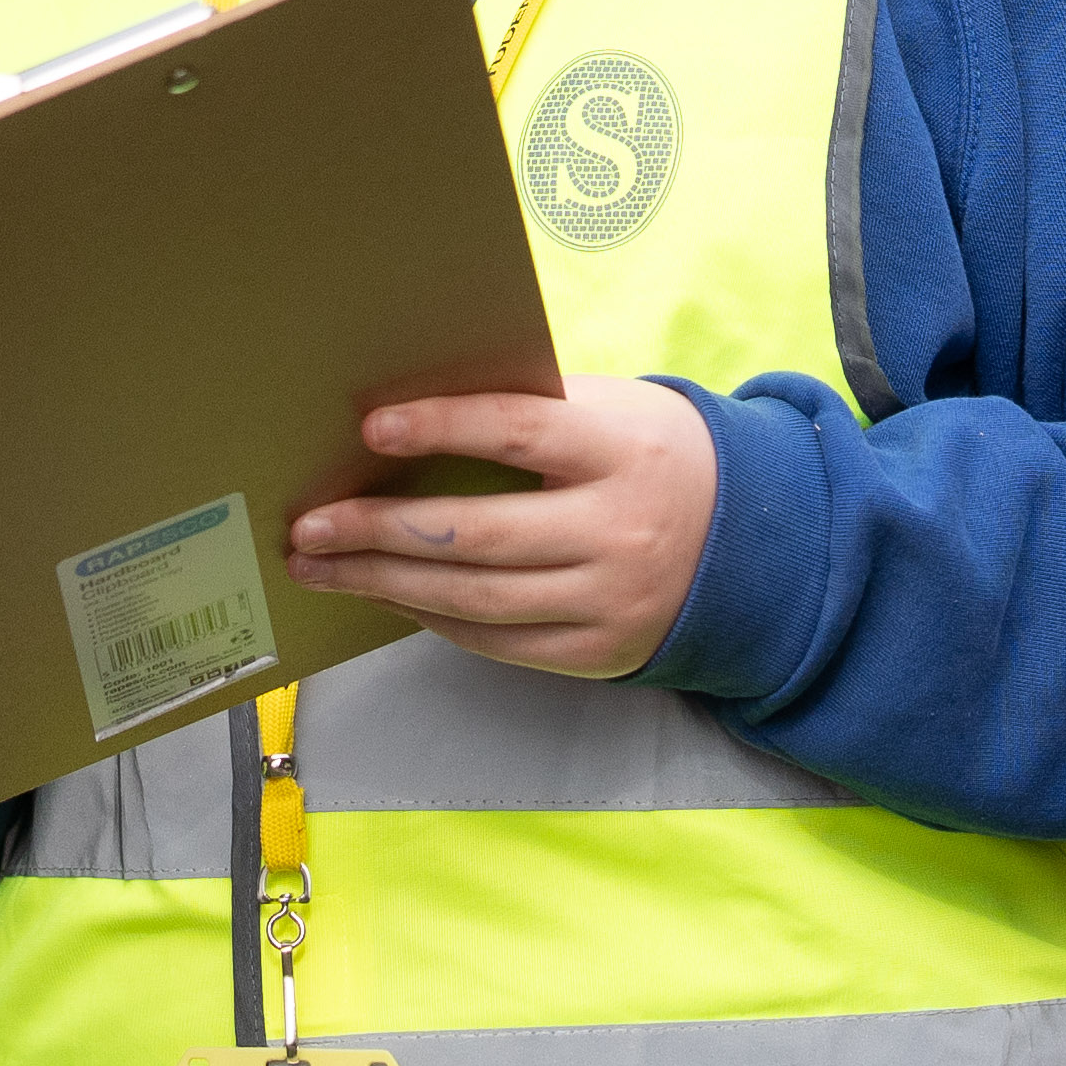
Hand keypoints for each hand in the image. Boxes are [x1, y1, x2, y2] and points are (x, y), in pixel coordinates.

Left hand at [285, 379, 721, 678]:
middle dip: (380, 532)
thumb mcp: (611, 413)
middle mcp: (618, 530)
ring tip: (324, 569)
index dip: (443, 427)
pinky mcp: (603, 652)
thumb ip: (532, 413)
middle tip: (309, 528)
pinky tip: (393, 598)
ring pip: (477, 600)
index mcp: (621, 449)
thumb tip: (413, 418)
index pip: (518, 432)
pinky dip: (439, 620)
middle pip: (478, 534)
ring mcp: (612, 600)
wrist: (757, 540)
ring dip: (387, 584)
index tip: (370, 428)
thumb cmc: (651, 455)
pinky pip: (501, 643)